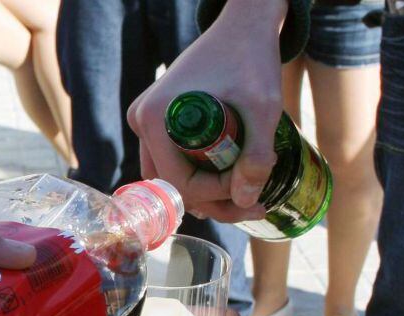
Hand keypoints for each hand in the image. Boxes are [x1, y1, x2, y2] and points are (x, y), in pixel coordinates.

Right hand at [127, 0, 286, 221]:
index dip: (217, 196)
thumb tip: (245, 202)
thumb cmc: (252, 60)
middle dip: (213, 200)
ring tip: (247, 189)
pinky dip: (198, 173)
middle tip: (255, 201)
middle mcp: (141, 119)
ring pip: (170, 175)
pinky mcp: (157, 118)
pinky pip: (171, 159)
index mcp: (154, 118)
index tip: (253, 189)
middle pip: (171, 184)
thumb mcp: (263, 107)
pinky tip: (230, 174)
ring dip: (206, 191)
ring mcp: (145, 119)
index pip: (179, 182)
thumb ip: (257, 155)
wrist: (243, 26)